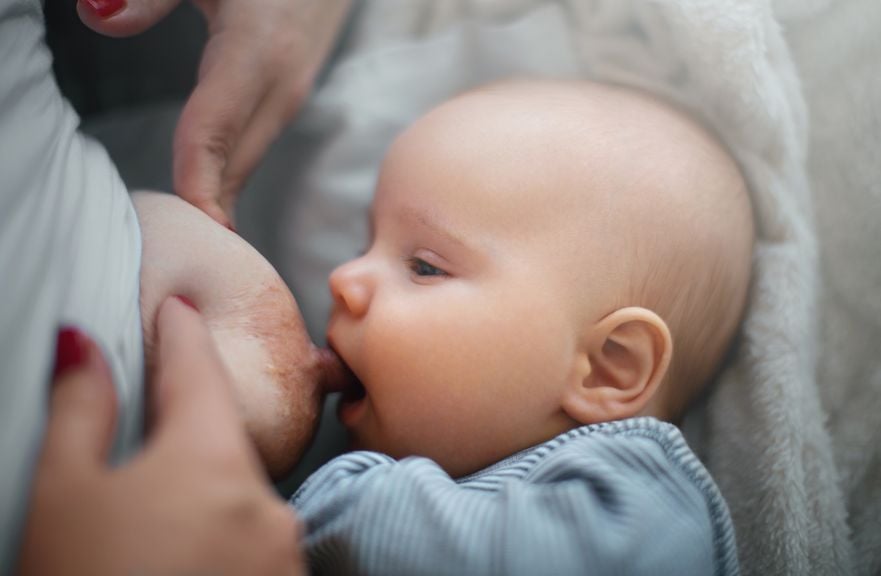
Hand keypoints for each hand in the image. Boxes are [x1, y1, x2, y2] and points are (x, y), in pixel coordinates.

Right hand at [19, 297, 303, 574]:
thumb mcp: (64, 494)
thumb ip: (82, 410)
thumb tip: (83, 343)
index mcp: (212, 460)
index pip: (198, 372)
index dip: (182, 335)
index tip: (178, 309)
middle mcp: (264, 502)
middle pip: (222, 440)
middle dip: (187, 427)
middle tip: (149, 418)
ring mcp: (281, 553)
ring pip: (239, 499)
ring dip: (203, 495)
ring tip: (153, 520)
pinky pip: (251, 546)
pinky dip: (220, 539)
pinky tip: (182, 556)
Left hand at [77, 0, 351, 226]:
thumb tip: (97, 18)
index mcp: (258, 53)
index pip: (214, 136)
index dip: (198, 190)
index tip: (189, 238)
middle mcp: (281, 86)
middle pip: (234, 164)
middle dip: (207, 214)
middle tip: (177, 262)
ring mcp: (292, 93)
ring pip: (247, 161)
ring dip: (217, 199)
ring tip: (189, 242)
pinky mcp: (291, 94)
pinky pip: (255, 147)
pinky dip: (229, 175)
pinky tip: (210, 194)